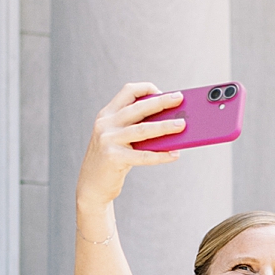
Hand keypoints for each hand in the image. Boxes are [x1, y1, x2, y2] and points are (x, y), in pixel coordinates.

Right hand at [75, 84, 183, 212]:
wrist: (92, 185)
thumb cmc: (112, 160)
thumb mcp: (119, 138)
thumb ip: (137, 128)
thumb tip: (170, 122)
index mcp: (107, 114)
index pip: (128, 92)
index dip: (146, 88)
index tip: (163, 92)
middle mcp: (105, 124)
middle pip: (138, 108)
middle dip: (161, 102)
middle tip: (180, 99)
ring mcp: (108, 140)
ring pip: (142, 129)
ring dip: (165, 126)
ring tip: (182, 125)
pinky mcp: (113, 157)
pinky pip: (143, 155)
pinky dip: (161, 155)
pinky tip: (175, 154)